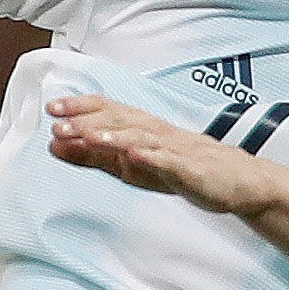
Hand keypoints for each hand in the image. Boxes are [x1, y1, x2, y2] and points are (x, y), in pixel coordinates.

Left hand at [46, 94, 276, 215]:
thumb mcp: (130, 166)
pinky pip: (171, 162)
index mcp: (142, 128)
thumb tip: (55, 146)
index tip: (52, 107)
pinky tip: (136, 156)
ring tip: (91, 137)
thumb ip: (94, 157)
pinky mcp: (192, 170)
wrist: (235, 182)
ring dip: (115, 136)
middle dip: (89, 120)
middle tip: (59, 123)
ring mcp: (175, 149)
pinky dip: (153, 158)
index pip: (108, 110)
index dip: (81, 107)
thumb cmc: (181, 169)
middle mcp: (157, 132)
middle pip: (121, 121)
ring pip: (142, 138)